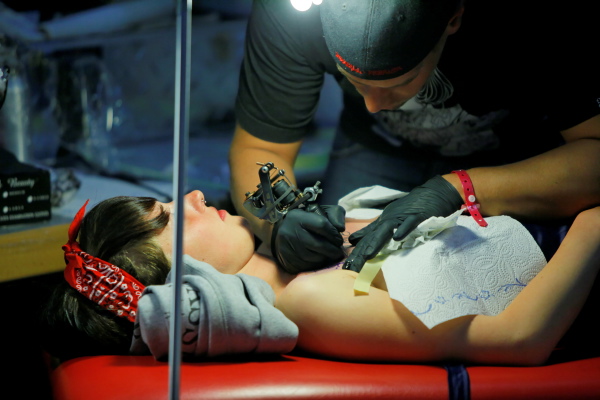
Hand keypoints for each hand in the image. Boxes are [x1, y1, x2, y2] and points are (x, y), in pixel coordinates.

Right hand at [272, 205, 345, 273]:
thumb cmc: (307, 221)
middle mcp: (289, 231)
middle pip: (318, 245)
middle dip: (332, 250)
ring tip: (329, 255)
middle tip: (338, 252)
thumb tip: (340, 228)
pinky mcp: (285, 259)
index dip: (334, 234)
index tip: (339, 240)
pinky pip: (305, 266)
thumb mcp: (321, 211)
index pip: (322, 225)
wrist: (285, 230)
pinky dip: (315, 264)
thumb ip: (334, 215)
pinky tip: (319, 259)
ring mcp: (286, 247)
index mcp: (298, 217)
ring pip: (312, 257)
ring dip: (324, 258)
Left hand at [343, 176, 462, 271]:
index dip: (356, 253)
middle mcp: (389, 219)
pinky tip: (397, 238)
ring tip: (367, 255)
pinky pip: (410, 223)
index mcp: (382, 222)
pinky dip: (403, 229)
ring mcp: (403, 217)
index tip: (346, 267)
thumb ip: (372, 230)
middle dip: (361, 252)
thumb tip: (353, 240)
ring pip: (386, 230)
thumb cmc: (411, 208)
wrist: (433, 193)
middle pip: (372, 237)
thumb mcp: (389, 219)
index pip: (366, 239)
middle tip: (351, 267)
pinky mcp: (418, 215)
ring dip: (376, 242)